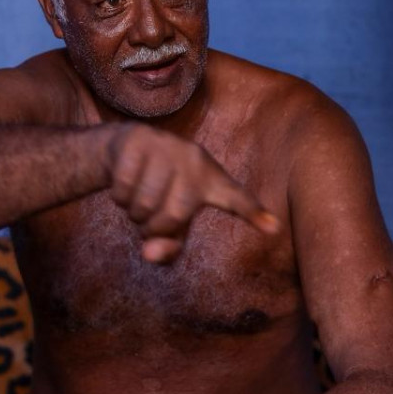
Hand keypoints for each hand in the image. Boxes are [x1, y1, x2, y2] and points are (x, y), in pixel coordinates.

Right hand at [105, 124, 280, 263]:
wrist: (126, 147)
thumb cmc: (158, 191)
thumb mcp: (169, 221)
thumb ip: (167, 247)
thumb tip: (148, 253)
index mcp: (212, 179)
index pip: (236, 199)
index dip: (253, 214)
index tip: (274, 228)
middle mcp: (194, 158)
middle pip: (175, 215)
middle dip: (153, 228)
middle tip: (149, 218)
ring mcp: (167, 145)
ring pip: (145, 204)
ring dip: (133, 213)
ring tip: (138, 199)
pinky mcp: (138, 139)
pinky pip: (123, 189)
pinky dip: (118, 196)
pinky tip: (125, 182)